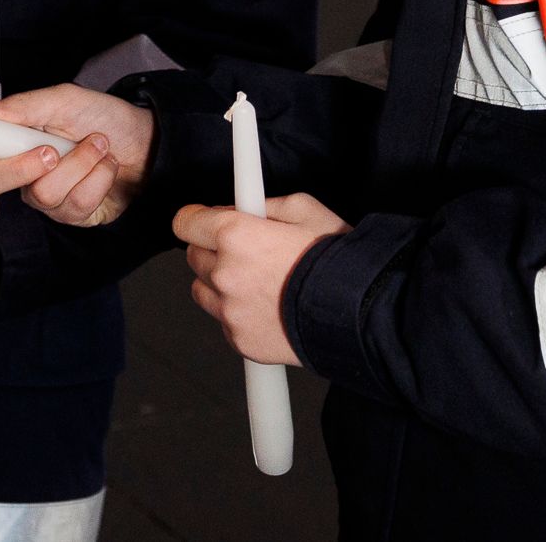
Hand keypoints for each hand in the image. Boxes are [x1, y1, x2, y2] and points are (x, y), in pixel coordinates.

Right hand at [0, 85, 152, 225]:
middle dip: (24, 166)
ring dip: (78, 165)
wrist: (147, 143)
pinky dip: (96, 180)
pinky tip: (104, 168)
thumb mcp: (66, 100)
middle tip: (51, 149)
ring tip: (97, 147)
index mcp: (13, 138)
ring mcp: (46, 195)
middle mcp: (23, 170)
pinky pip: (73, 205)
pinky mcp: (72, 214)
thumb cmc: (105, 118)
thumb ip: (24, 106)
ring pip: (41, 194)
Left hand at [174, 193, 345, 366]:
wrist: (361, 316)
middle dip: (213, 250)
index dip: (197, 220)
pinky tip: (269, 308)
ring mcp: (230, 311)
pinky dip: (239, 314)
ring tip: (259, 283)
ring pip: (203, 290)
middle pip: (193, 256)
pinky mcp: (240, 341)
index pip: (185, 222)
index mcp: (234, 235)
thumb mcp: (305, 209)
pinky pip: (224, 321)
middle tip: (246, 252)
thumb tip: (243, 207)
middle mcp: (225, 273)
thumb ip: (264, 204)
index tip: (203, 222)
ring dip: (221, 284)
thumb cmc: (338, 261)